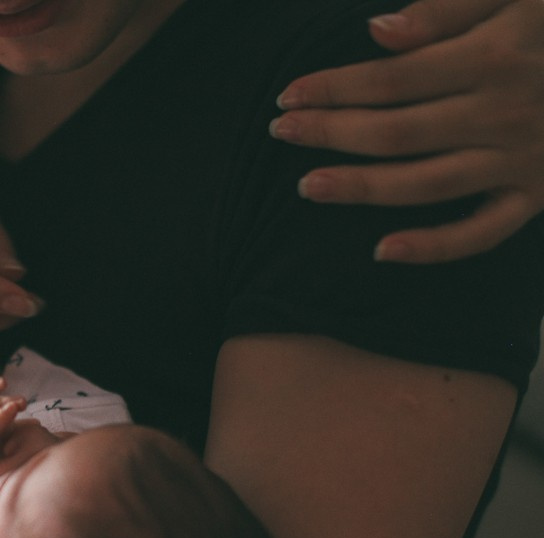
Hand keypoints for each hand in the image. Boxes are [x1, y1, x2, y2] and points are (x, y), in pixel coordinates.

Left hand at [271, 0, 543, 261]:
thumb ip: (452, 6)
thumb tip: (378, 31)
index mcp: (495, 57)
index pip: (393, 78)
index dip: (335, 87)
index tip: (288, 94)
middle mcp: (503, 113)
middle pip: (398, 132)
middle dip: (332, 133)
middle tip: (280, 133)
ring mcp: (521, 161)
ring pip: (426, 184)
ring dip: (362, 189)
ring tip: (308, 187)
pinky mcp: (537, 196)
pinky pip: (482, 232)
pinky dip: (433, 247)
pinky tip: (382, 252)